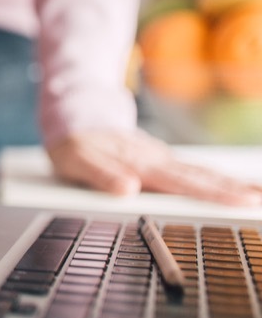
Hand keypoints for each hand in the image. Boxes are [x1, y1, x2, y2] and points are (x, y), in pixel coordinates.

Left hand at [47, 128, 261, 206]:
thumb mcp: (76, 160)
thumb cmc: (74, 142)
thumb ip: (101, 175)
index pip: (185, 183)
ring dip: (230, 185)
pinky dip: (214, 180)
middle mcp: (156, 161)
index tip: (243, 201)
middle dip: (234, 190)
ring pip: (200, 174)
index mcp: (141, 164)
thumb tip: (128, 190)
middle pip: (202, 178)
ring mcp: (160, 160)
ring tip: (257, 195)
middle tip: (261, 200)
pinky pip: (191, 172)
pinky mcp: (159, 161)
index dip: (214, 194)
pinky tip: (230, 186)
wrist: (75, 117)